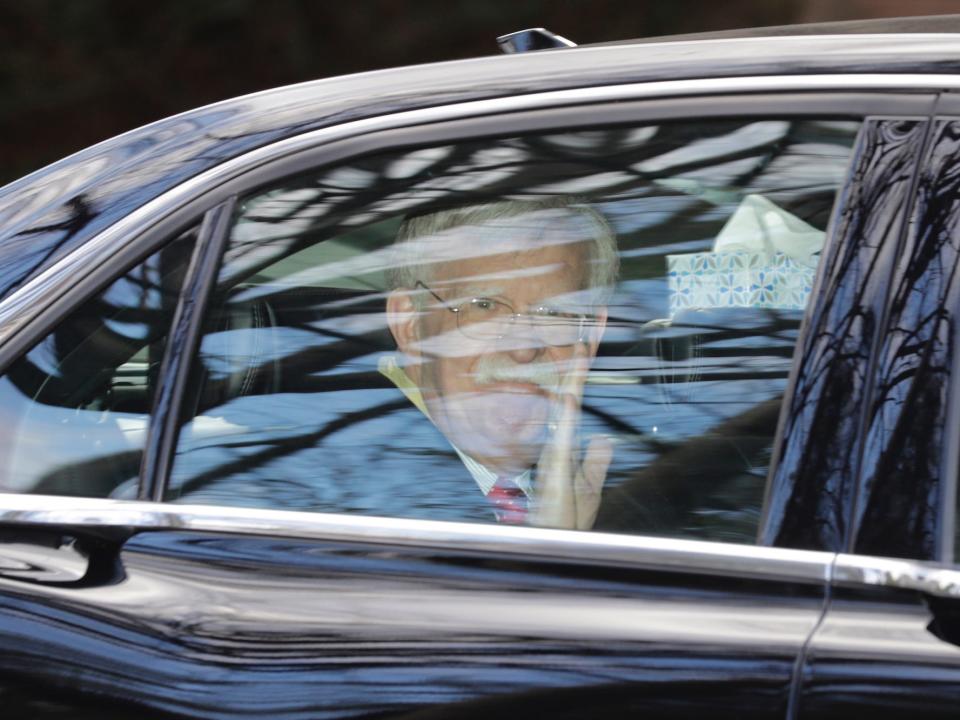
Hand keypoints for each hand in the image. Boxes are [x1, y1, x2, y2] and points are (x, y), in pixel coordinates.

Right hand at [529, 341, 612, 529]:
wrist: (553, 539)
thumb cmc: (567, 516)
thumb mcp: (590, 484)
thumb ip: (596, 460)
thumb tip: (603, 438)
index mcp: (568, 435)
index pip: (578, 391)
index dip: (586, 363)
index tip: (592, 333)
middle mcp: (560, 432)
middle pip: (574, 384)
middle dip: (584, 352)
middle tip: (594, 314)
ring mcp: (556, 441)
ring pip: (568, 395)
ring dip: (576, 367)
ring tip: (584, 335)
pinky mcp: (556, 458)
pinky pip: (563, 425)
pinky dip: (566, 405)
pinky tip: (569, 387)